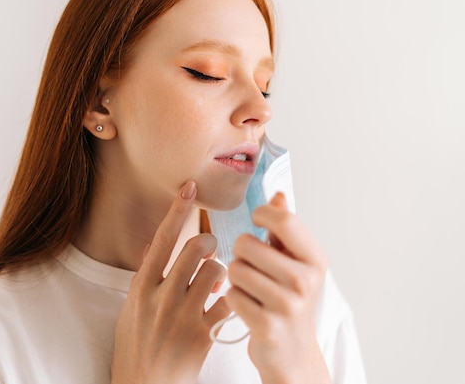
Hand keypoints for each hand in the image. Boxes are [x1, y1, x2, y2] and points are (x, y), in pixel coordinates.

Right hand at [111, 181, 229, 383]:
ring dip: (221, 271)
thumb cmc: (136, 347)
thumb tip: (157, 249)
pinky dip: (230, 299)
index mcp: (141, 287)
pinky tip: (224, 304)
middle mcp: (161, 297)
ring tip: (216, 282)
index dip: (177, 210)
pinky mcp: (202, 335)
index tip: (190, 188)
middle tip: (210, 250)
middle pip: (195, 248)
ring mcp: (182, 316)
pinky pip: (227, 303)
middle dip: (209, 242)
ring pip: (215, 271)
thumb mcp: (131, 309)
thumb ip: (146, 279)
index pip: (161, 239)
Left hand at [226, 192, 331, 383]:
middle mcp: (306, 281)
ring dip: (236, 278)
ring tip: (250, 288)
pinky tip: (248, 307)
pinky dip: (234, 299)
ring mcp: (288, 305)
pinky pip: (232, 295)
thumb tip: (277, 195)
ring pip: (236, 269)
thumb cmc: (289, 300)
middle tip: (251, 265)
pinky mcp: (267, 326)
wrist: (293, 353)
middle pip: (248, 244)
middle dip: (241, 253)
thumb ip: (285, 229)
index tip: (256, 221)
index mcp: (315, 260)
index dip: (261, 215)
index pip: (284, 220)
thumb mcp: (295, 263)